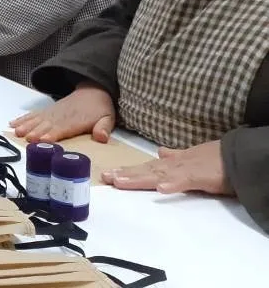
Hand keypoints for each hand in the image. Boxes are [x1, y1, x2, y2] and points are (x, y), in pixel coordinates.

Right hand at [10, 83, 115, 142]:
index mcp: (75, 121)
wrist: (92, 90)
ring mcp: (52, 113)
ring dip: (26, 125)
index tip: (44, 139)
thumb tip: (101, 137)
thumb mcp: (108, 118)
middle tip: (26, 138)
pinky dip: (22, 118)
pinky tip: (13, 123)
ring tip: (16, 131)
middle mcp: (61, 116)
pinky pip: (33, 114)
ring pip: (37, 119)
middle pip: (47, 125)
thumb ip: (104, 128)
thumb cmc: (99, 108)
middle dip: (36, 131)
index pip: (63, 128)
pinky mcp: (46, 111)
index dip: (53, 134)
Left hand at [102, 141, 229, 195]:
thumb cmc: (215, 158)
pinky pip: (185, 181)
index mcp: (172, 163)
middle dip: (125, 175)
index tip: (110, 175)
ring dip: (138, 178)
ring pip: (158, 174)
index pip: (146, 167)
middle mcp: (174, 164)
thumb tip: (160, 152)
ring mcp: (185, 169)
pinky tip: (161, 189)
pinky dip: (173, 184)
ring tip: (120, 182)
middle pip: (146, 170)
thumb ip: (174, 156)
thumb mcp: (190, 157)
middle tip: (105, 178)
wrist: (236, 155)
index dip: (128, 171)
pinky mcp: (200, 176)